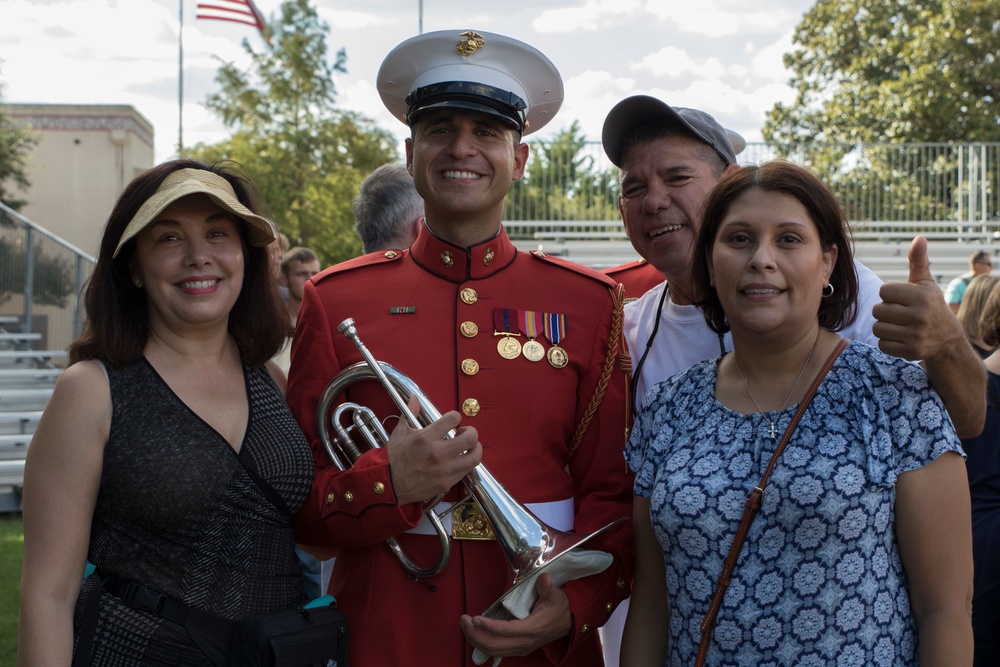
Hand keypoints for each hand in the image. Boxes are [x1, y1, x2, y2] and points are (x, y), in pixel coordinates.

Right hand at [387, 395, 481, 505]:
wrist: (390, 485)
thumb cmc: (395, 458)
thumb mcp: (400, 432)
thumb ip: (410, 413)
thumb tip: (414, 398)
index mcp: (426, 438)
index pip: (453, 419)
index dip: (455, 416)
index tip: (452, 420)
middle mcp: (438, 453)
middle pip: (470, 438)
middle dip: (471, 432)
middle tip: (464, 433)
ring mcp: (444, 469)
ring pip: (474, 456)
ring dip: (474, 449)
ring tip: (467, 447)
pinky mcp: (447, 482)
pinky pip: (467, 470)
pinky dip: (467, 463)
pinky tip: (460, 460)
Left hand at [459, 573, 572, 657]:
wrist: (568, 623)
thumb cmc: (559, 608)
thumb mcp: (556, 595)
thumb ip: (547, 587)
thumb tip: (543, 577)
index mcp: (533, 629)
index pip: (507, 631)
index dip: (490, 626)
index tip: (475, 618)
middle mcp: (525, 642)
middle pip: (494, 646)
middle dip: (475, 634)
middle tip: (464, 620)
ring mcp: (521, 648)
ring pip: (493, 651)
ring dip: (475, 639)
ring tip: (465, 625)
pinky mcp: (517, 649)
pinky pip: (496, 651)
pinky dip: (482, 644)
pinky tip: (474, 633)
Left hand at [871, 235, 963, 361]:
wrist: (946, 338)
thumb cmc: (929, 305)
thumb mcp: (925, 283)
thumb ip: (918, 261)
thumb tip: (919, 237)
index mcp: (922, 296)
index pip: (883, 291)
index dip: (889, 294)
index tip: (902, 299)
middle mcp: (920, 315)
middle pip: (877, 310)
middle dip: (885, 311)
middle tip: (901, 314)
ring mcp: (916, 335)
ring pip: (877, 328)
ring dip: (885, 327)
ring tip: (900, 326)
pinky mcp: (910, 351)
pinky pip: (882, 344)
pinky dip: (888, 342)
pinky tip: (902, 338)